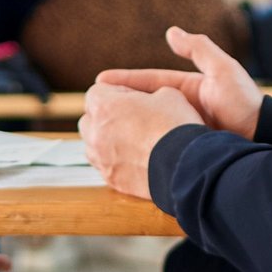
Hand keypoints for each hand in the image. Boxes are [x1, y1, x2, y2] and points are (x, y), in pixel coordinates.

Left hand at [79, 83, 202, 199]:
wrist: (183, 167)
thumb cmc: (175, 126)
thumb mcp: (168, 94)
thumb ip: (148, 94)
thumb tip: (147, 101)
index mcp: (104, 106)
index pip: (96, 92)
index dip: (116, 92)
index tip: (133, 97)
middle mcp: (95, 133)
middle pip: (89, 118)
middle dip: (105, 116)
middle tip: (128, 117)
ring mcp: (100, 159)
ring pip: (92, 144)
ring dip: (106, 139)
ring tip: (130, 139)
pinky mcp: (111, 179)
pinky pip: (104, 165)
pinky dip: (114, 160)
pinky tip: (135, 157)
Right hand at [95, 26, 263, 138]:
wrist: (262, 139)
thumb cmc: (245, 104)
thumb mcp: (222, 70)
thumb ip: (199, 50)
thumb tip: (170, 33)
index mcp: (185, 89)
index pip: (147, 83)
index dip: (123, 82)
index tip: (99, 83)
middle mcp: (179, 109)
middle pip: (141, 105)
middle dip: (116, 104)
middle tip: (91, 107)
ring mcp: (180, 130)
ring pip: (144, 127)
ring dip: (123, 127)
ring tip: (97, 131)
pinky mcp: (182, 150)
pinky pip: (155, 147)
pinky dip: (137, 148)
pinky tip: (120, 153)